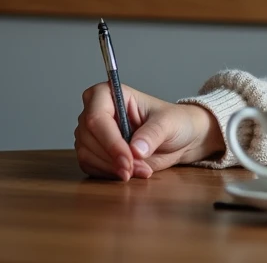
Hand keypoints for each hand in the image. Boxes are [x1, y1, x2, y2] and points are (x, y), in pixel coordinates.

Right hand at [74, 82, 224, 180]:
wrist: (179, 139)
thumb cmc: (175, 122)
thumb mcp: (169, 123)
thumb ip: (153, 133)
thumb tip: (135, 150)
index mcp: (109, 93)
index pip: (96, 117)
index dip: (111, 141)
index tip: (129, 158)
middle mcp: (95, 111)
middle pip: (89, 139)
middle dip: (114, 158)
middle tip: (140, 169)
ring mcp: (91, 132)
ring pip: (87, 154)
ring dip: (114, 168)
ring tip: (142, 170)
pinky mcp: (92, 151)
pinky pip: (89, 166)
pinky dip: (109, 173)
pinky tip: (130, 172)